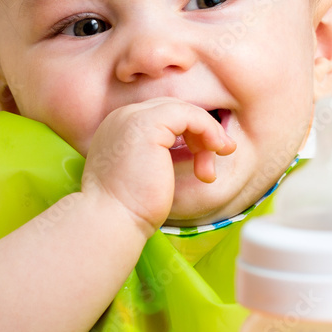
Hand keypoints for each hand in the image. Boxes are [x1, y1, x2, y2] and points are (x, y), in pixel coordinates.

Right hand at [80, 98, 235, 237]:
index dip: (188, 135)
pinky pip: (189, 114)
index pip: (161, 118)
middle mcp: (122, 117)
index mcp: (118, 128)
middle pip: (173, 111)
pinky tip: (216, 149)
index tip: (205, 161)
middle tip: (220, 156)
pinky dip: (208, 129)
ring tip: (210, 169)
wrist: (111, 221)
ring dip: (207, 135)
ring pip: (183, 110)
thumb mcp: (147, 175)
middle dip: (201, 134)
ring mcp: (133, 117)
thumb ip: (162, 157)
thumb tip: (198, 150)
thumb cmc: (129, 210)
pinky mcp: (148, 123)